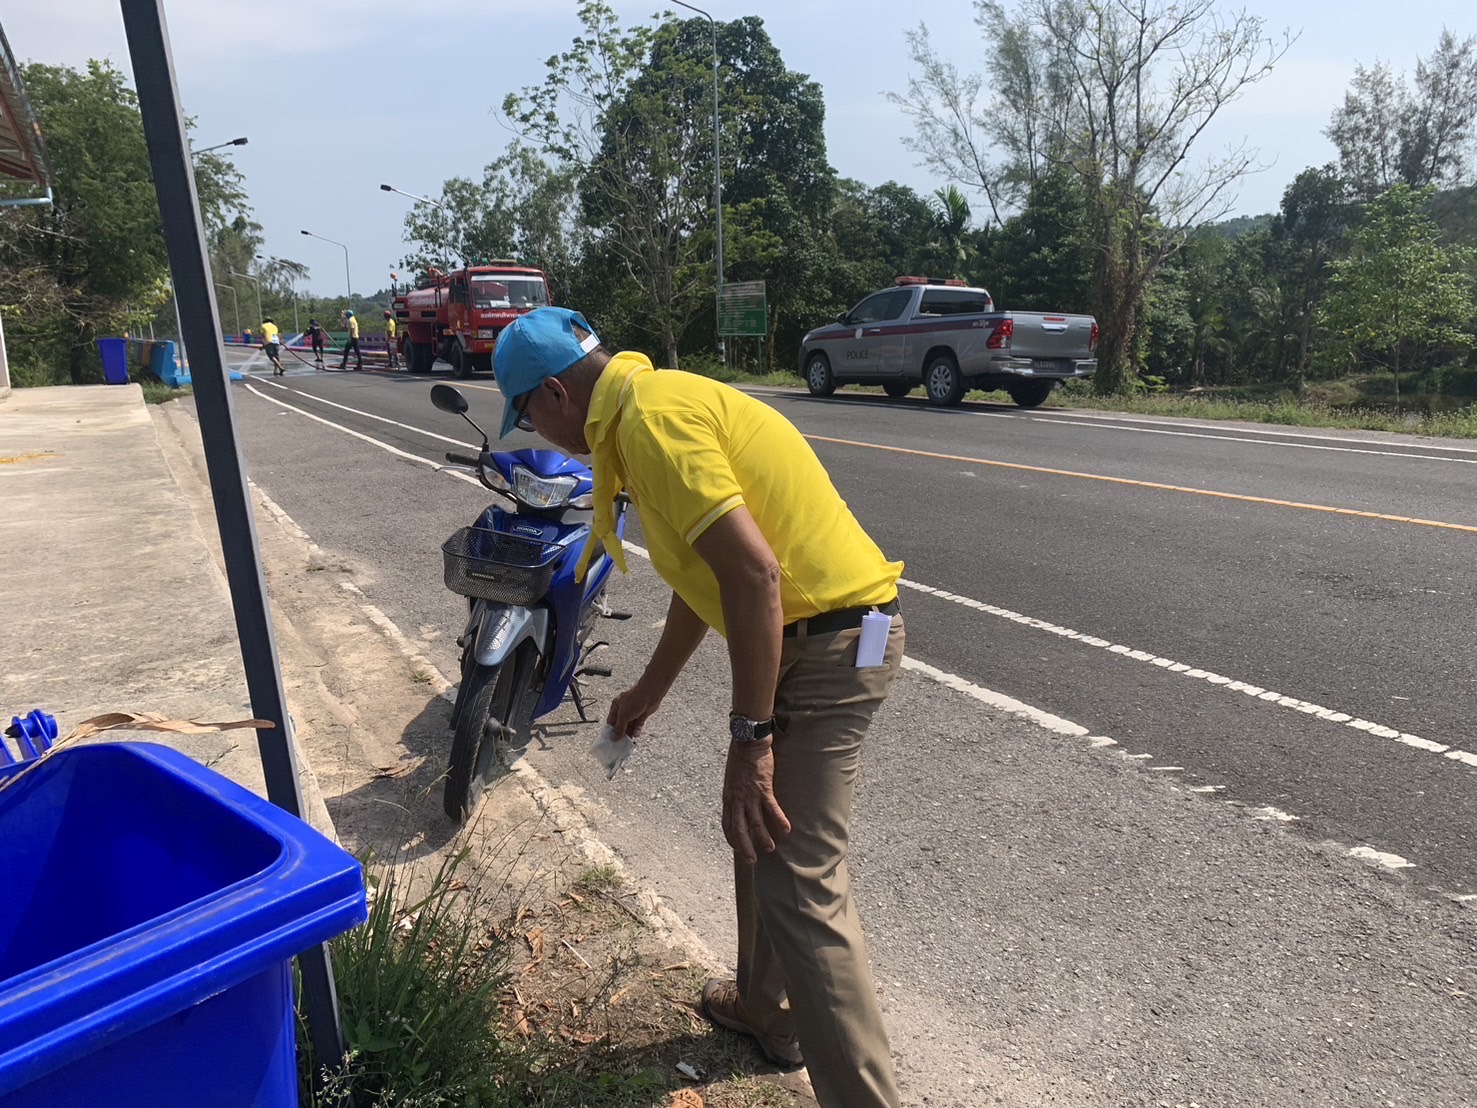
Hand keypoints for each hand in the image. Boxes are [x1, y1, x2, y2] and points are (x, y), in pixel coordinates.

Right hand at [606, 677, 663, 739]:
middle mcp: (624, 709)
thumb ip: (619, 728)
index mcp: (616, 706)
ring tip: (628, 742)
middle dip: (621, 734)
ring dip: (629, 733)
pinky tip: (636, 735)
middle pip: (621, 725)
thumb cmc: (634, 701)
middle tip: (620, 744)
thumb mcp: (623, 716)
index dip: (611, 731)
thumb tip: (613, 738)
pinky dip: (637, 730)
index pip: (611, 721)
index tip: (611, 741)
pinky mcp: (642, 715)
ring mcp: (633, 712)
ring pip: (629, 726)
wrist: (650, 694)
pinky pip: (638, 725)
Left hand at [722, 740, 790, 863]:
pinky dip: (779, 820)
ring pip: (755, 823)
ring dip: (763, 838)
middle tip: (752, 860)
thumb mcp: (731, 777)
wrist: (747, 741)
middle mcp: (736, 799)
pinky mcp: (763, 788)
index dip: (732, 838)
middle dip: (745, 847)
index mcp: (728, 797)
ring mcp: (749, 795)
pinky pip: (771, 808)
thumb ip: (734, 791)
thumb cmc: (739, 757)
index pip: (727, 824)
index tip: (737, 849)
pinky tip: (787, 830)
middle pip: (738, 829)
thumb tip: (738, 799)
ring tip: (770, 849)